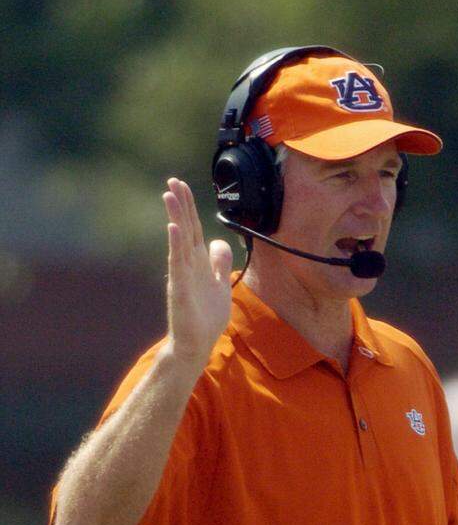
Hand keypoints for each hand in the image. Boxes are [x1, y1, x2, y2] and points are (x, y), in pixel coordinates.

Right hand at [161, 179, 232, 366]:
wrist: (197, 343)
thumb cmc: (206, 317)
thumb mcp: (220, 284)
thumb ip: (219, 263)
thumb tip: (220, 243)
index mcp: (199, 262)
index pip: (194, 229)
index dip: (190, 208)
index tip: (182, 186)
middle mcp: (188, 264)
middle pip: (185, 229)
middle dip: (180, 205)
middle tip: (173, 181)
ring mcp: (182, 275)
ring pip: (179, 241)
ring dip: (175, 217)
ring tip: (169, 195)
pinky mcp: (180, 288)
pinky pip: (178, 263)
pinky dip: (176, 245)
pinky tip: (173, 228)